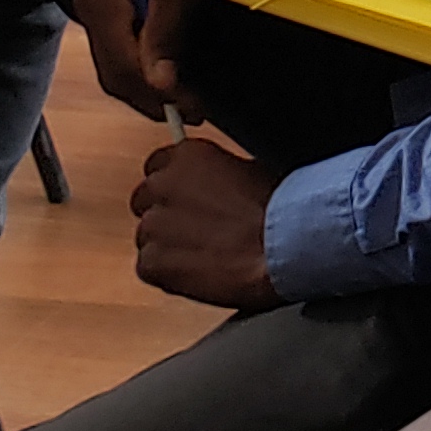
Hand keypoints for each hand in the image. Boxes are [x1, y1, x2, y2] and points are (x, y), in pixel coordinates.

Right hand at [71, 0, 294, 116]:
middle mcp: (94, 7)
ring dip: (151, 88)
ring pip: (120, 66)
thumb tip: (157, 81)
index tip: (191, 107)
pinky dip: (149, 69)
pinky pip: (127, 50)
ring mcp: (104, 7)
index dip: (155, 93)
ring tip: (190, 99)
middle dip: (152, 98)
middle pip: (116, 73)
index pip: (121, 65)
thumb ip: (165, 28)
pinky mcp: (119, 6)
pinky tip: (176, 74)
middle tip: (195, 111)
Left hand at [131, 135, 286, 309]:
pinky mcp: (152, 262)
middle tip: (197, 232)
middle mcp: (162, 184)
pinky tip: (198, 275)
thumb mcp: (250, 170)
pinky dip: (168, 274)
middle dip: (167, 216)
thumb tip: (214, 185)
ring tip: (203, 257)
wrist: (284, 247)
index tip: (188, 201)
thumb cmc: (279, 209)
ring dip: (168, 246)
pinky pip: (149, 268)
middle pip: (145, 201)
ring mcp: (153, 225)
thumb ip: (217, 174)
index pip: (158, 166)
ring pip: (147, 237)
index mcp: (187, 155)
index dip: (175, 188)